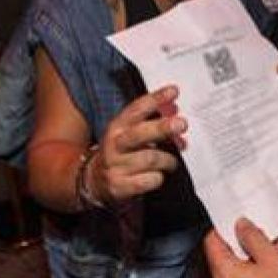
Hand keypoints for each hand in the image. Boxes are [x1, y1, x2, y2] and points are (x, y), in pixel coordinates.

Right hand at [90, 86, 184, 204]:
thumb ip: (153, 124)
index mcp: (118, 126)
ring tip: (172, 162)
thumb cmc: (121, 153)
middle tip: (181, 124)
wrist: (95, 181)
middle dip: (162, 128)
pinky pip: (148, 181)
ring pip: (149, 159)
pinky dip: (158, 178)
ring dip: (167, 160)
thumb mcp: (131, 134)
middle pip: (139, 133)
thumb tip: (177, 114)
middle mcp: (114, 144)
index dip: (155, 99)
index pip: (136, 109)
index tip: (173, 91)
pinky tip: (158, 176)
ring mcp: (115, 165)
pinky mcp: (119, 186)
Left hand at [204, 218, 277, 277]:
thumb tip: (241, 226)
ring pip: (236, 273)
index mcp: (223, 272)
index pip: (211, 241)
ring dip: (255, 261)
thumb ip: (253, 238)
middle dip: (248, 245)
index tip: (242, 224)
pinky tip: (275, 276)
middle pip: (226, 257)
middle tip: (269, 240)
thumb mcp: (271, 259)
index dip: (226, 228)